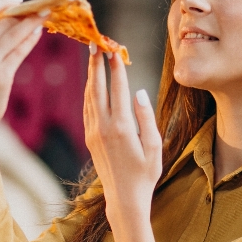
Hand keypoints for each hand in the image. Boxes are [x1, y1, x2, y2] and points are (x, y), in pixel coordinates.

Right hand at [0, 0, 44, 183]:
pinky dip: (31, 40)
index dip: (2, 1)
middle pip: (4, 22)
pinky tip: (38, 33)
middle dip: (25, 12)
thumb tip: (12, 20)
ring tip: (46, 15)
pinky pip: (20, 51)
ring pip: (15, 34)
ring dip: (33, 22)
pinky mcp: (1, 76)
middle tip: (41, 6)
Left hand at [84, 45, 162, 241]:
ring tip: (93, 57)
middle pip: (98, 88)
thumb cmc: (145, 174)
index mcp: (123, 127)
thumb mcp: (154, 146)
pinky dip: (89, 92)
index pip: (118, 89)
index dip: (116, 67)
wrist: (123, 198)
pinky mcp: (90, 138)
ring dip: (91, 76)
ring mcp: (94, 132)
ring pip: (89, 97)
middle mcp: (104, 127)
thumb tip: (139, 92)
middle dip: (97, 64)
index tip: (115, 49)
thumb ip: (147, 117)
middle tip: (97, 43)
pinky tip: (91, 84)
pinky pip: (87, 109)